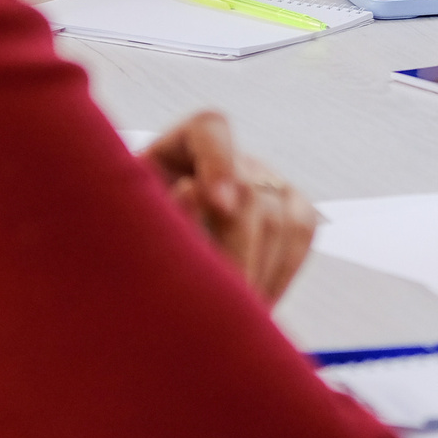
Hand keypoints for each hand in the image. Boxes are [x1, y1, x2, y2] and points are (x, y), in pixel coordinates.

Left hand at [140, 111, 317, 303]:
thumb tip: (192, 191)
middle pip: (248, 189)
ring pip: (280, 216)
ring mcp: (264, 178)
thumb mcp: (135, 229)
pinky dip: (282, 271)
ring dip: (258, 269)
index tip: (218, 205)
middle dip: (237, 250)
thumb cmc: (136, 246)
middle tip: (221, 297)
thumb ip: (163, 212)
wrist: (155, 270)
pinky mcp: (290, 206)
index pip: (209, 129)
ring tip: (233, 308)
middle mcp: (229, 157)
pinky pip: (302, 231)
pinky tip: (259, 301)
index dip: (219, 162)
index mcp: (179, 148)